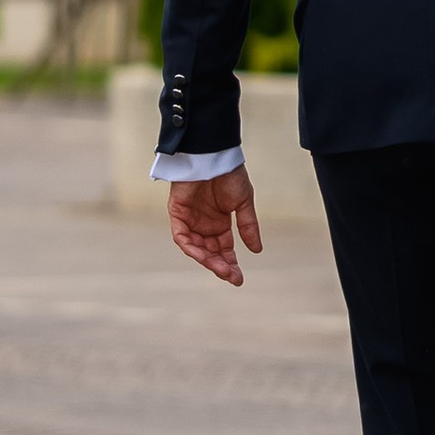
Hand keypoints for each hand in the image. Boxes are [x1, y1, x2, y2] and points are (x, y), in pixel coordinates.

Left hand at [168, 165, 262, 285]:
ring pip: (196, 248)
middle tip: (232, 276)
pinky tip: (203, 255)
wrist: (214, 156)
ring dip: (207, 260)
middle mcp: (203, 225)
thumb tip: (257, 250)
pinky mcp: (177, 213)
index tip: (239, 278)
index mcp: (219, 223)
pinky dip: (191, 247)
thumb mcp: (243, 203)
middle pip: (210, 252)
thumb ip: (247, 226)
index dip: (230, 263)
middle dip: (220, 266)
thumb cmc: (229, 175)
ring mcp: (189, 220)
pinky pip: (181, 236)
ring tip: (220, 268)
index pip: (223, 249)